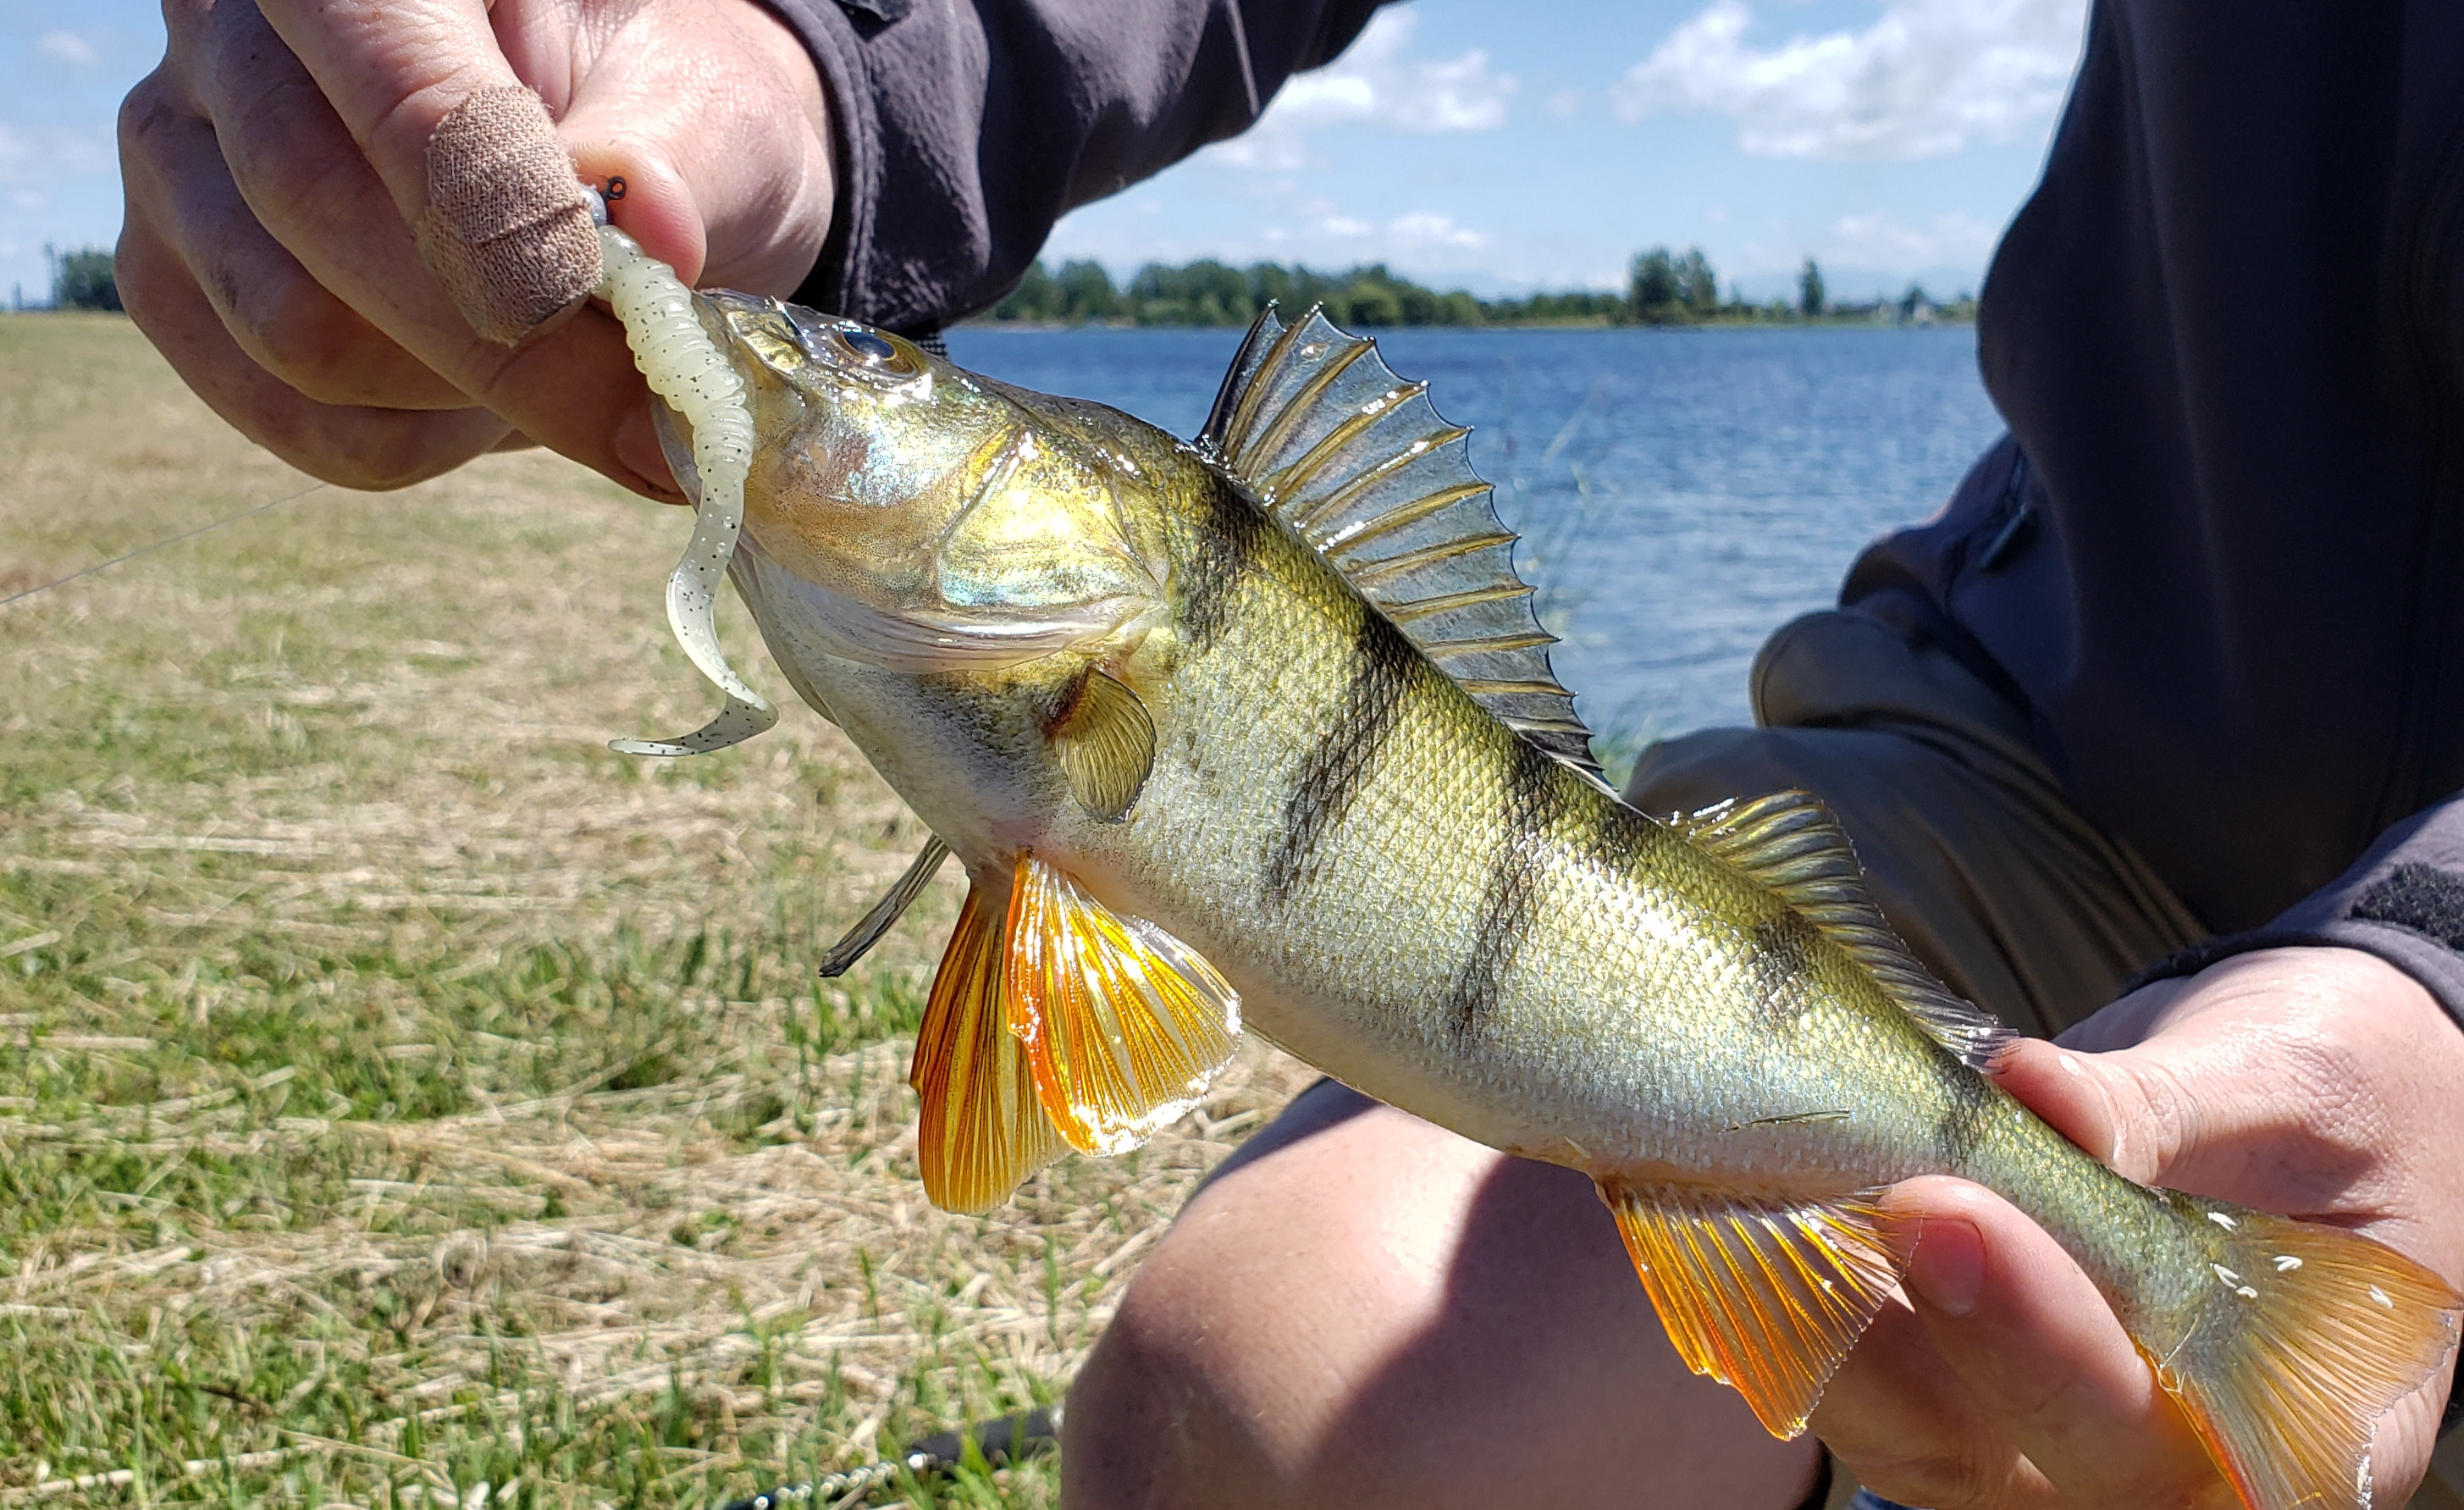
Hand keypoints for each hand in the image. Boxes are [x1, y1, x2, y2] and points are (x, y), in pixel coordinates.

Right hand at [117, 0, 833, 493]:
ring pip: (293, 331)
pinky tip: (492, 401)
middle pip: (314, 207)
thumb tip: (645, 221)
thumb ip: (671, 158)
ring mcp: (179, 157)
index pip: (397, 89)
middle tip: (649, 423)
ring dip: (464, 397)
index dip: (493, 222)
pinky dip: (417, 440)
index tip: (595, 312)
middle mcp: (233, 32)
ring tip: (572, 372)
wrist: (614, 167)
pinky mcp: (176, 283)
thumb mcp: (703, 106)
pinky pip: (287, 413)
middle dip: (501, 345)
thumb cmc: (661, 115)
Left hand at [1814, 947, 2463, 1507]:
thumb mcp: (2290, 1087)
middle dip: (1911, 1326)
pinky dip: (1786, 1277)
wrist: (2298, 1096)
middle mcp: (2151, 1464)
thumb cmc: (2338, 1101)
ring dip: (1820, 1306)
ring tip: (1771, 1175)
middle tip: (1865, 1188)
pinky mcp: (1940, 1369)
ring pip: (1897, 1418)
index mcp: (2298, 1434)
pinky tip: (1738, 1187)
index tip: (1954, 1210)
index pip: (2158, 1443)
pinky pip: (1844, 1358)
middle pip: (1998, 1453)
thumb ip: (2164, 1110)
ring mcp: (2027, 1431)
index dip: (2044, 1350)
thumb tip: (2034, 1094)